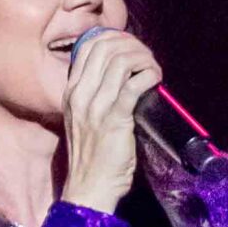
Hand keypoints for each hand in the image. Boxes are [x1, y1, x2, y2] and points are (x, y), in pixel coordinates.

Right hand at [61, 27, 162, 213]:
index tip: (132, 48)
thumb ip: (94, 96)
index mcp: (72, 92)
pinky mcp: (115, 120)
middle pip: (106, 48)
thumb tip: (120, 75)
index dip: (115, 39)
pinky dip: (149, 75)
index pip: (89, 47)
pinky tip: (156, 79)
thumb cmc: (92, 157)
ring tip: (153, 69)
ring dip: (144, 59)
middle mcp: (81, 95)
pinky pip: (134, 85)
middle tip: (147, 57)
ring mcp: (96, 107)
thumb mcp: (83, 119)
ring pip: (121, 62)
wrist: (90, 188)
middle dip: (133, 46)